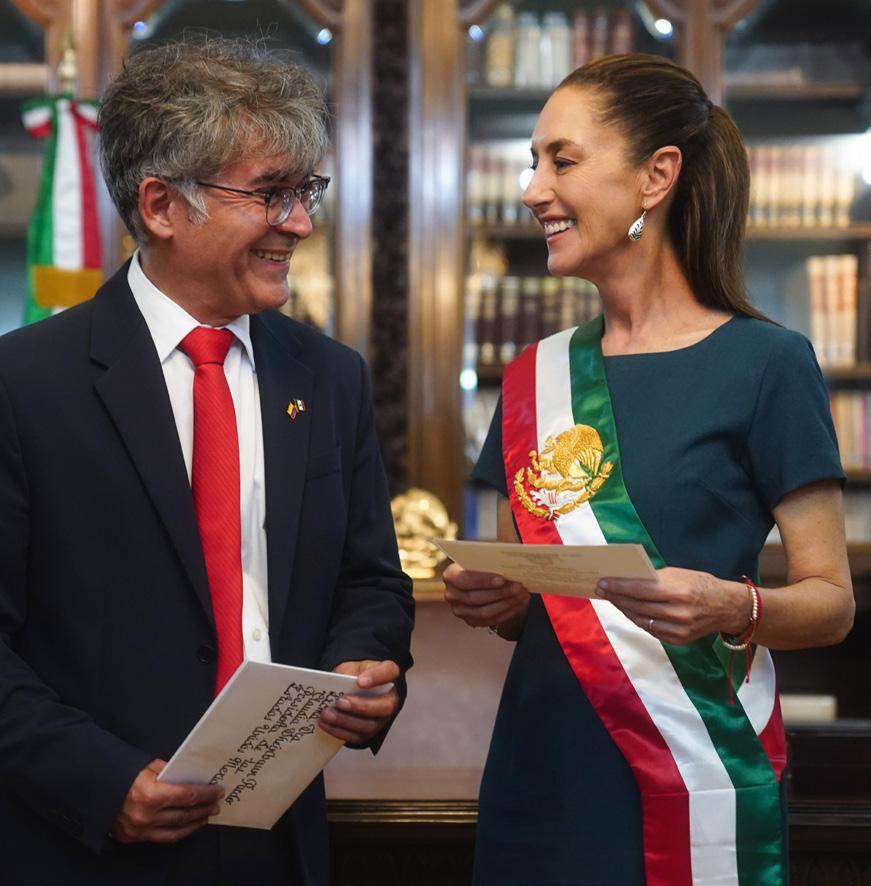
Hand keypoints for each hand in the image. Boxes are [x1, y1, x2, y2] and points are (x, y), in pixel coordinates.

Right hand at [111, 759, 223, 843]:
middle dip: (204, 808)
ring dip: (195, 823)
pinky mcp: (133, 838)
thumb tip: (192, 777)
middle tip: (216, 804)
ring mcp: (139, 830)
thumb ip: (171, 774)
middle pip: (184, 814)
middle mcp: (145, 815)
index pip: (187, 796)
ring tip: (206, 815)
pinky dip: (178, 832)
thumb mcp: (150, 767)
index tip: (218, 791)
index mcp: (151, 794)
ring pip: (176, 830)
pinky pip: (162, 838)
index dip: (206, 794)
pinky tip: (188, 825)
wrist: (97, 788)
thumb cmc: (125, 774)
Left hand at [318, 660, 400, 744]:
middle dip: (361, 706)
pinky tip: (326, 724)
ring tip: (327, 715)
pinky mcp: (369, 732)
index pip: (389, 672)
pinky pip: (358, 736)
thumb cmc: (352, 675)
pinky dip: (340, 731)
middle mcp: (390, 698)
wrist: (349, 690)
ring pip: (370, 725)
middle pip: (385, 706)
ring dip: (346, 721)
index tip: (359, 681)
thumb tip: (336, 683)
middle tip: (340, 702)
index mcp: (387, 673)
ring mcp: (381, 718)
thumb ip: (346, 673)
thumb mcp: (350, 667)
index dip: (376, 677)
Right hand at [442, 562, 528, 628]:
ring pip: (484, 612)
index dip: (484, 581)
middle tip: (519, 586)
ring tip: (522, 594)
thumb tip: (509, 557)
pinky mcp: (471, 621)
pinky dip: (507, 612)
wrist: (478, 579)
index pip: (464, 580)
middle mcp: (451, 595)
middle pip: (475, 598)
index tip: (503, 579)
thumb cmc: (482, 564)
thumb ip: (490, 558)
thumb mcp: (482, 557)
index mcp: (450, 575)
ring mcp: (460, 611)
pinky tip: (519, 603)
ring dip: (506, 603)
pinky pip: (491, 620)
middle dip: (500, 593)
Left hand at [595, 567, 747, 645]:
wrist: (726, 607)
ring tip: (612, 599)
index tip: (602, 583)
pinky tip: (628, 610)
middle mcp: (678, 613)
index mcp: (678, 592)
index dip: (618, 587)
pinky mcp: (678, 640)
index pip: (640, 590)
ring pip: (641, 619)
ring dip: (624, 609)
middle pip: (637, 606)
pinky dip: (638, 619)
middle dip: (617, 597)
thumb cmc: (700, 584)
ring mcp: (678, 629)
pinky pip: (650, 629)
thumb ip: (654, 578)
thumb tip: (627, 579)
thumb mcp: (678, 574)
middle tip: (602, 590)